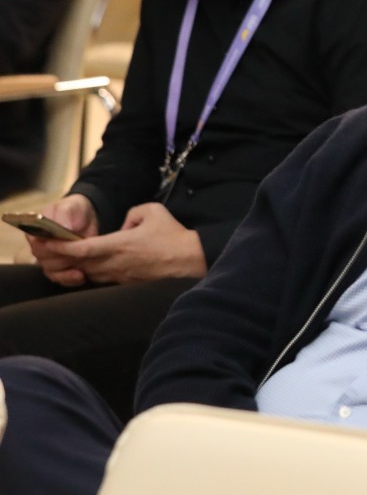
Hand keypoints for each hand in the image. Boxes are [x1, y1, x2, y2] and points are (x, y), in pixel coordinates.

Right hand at [28, 194, 98, 285]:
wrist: (86, 219)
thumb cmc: (74, 211)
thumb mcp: (71, 206)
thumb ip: (65, 214)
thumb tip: (65, 226)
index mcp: (35, 231)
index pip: (35, 242)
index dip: (49, 245)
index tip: (64, 242)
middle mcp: (39, 247)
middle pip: (42, 259)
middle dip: (61, 256)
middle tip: (77, 252)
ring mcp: (49, 259)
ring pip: (51, 271)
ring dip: (66, 268)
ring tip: (82, 262)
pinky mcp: (60, 269)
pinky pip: (60, 279)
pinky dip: (69, 279)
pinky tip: (81, 275)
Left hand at [55, 203, 205, 285]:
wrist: (190, 260)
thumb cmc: (172, 236)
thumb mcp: (153, 211)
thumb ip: (132, 213)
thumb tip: (124, 225)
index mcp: (119, 244)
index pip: (82, 248)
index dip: (62, 246)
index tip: (48, 242)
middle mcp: (115, 263)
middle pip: (79, 263)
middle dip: (62, 258)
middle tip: (49, 251)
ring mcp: (120, 275)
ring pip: (89, 273)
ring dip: (76, 266)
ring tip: (68, 258)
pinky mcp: (127, 283)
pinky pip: (102, 278)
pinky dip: (92, 272)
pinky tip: (91, 266)